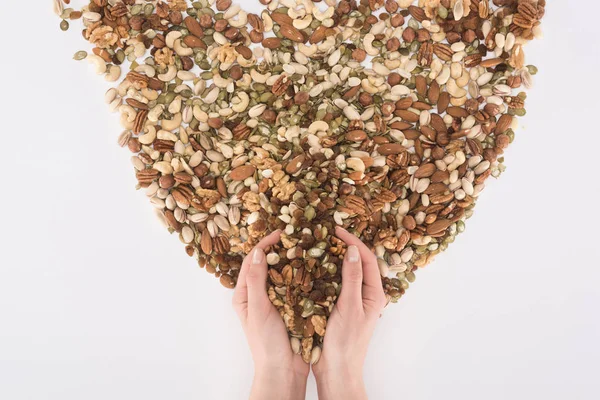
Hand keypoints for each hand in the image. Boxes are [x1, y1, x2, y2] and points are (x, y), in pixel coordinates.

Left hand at [232, 230, 308, 399]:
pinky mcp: (290, 308)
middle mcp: (258, 296)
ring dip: (293, 261)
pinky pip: (296, 287)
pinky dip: (303, 276)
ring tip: (308, 247)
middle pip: (267, 265)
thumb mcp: (257, 309)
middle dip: (280, 249)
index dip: (264, 245)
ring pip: (283, 274)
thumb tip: (257, 253)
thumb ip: (256, 281)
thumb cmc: (265, 343)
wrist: (283, 371)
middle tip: (297, 236)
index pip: (252, 262)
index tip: (281, 233)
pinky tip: (315, 267)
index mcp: (244, 295)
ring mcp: (275, 302)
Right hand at [313, 227, 386, 399]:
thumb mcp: (349, 306)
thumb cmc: (345, 342)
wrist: (337, 371)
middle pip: (359, 262)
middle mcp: (366, 294)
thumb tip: (352, 251)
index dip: (353, 242)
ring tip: (319, 244)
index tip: (335, 230)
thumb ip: (351, 278)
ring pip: (347, 272)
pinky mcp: (341, 307)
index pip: (367, 259)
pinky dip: (327, 272)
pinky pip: (336, 283)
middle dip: (345, 246)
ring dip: (335, 257)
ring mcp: (354, 301)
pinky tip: (314, 266)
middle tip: (326, 233)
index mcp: (374, 293)